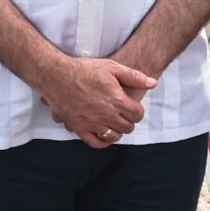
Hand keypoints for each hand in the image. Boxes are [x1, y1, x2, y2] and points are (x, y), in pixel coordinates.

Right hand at [37, 55, 154, 148]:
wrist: (56, 75)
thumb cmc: (84, 69)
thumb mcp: (111, 67)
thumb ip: (134, 77)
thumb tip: (153, 83)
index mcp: (117, 100)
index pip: (138, 114)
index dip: (137, 111)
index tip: (131, 107)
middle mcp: (106, 115)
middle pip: (128, 127)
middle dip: (128, 121)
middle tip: (122, 114)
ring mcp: (92, 123)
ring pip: (114, 136)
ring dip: (117, 131)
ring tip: (113, 122)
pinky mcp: (79, 128)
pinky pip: (96, 143)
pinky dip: (103, 141)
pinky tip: (104, 134)